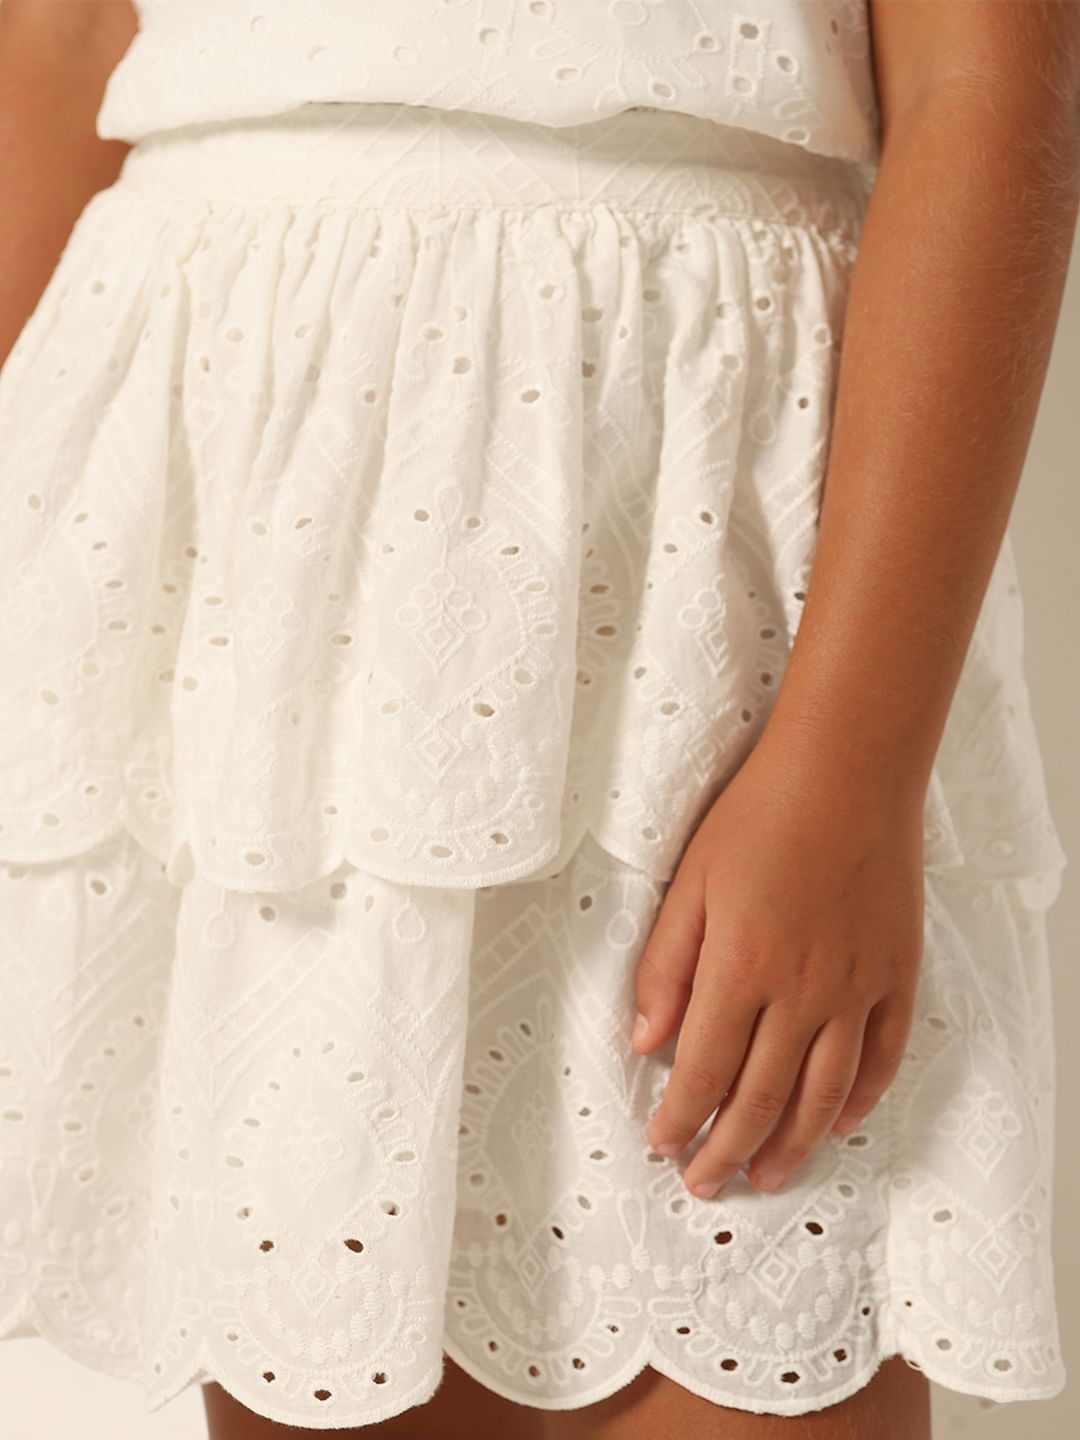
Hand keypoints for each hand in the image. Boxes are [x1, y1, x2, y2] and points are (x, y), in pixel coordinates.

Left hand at [631, 732, 926, 1198]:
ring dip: (791, 1144)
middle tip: (705, 1182)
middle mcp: (802, 991)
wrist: (847, 770)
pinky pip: (882, 1056)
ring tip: (767, 1176)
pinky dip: (860, 1100)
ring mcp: (856, 987)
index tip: (661, 1143)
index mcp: (740, 968)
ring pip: (823, 1094)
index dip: (678, 1118)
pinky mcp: (895, 973)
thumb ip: (665, 967)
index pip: (702, 1071)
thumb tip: (643, 1041)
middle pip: (759, 1098)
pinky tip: (838, 1124)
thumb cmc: (760, 815)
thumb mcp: (689, 883)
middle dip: (726, 1150)